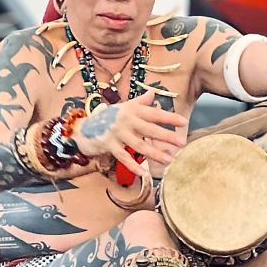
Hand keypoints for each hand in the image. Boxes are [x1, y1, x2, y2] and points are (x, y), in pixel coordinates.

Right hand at [73, 91, 187, 177]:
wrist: (83, 127)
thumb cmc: (108, 118)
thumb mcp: (123, 107)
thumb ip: (139, 102)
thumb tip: (152, 93)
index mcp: (131, 110)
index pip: (153, 113)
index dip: (169, 118)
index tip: (183, 122)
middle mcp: (125, 120)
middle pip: (149, 129)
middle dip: (166, 136)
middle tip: (182, 143)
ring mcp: (117, 133)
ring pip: (139, 145)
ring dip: (154, 153)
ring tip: (168, 159)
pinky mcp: (108, 145)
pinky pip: (123, 157)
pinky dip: (133, 165)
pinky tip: (144, 173)